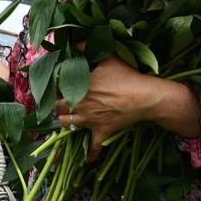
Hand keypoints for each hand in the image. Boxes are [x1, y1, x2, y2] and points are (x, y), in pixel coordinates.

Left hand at [56, 56, 174, 162]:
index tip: (56, 86)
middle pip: (57, 108)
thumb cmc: (126, 75)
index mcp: (79, 85)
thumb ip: (87, 47)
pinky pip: (93, 148)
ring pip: (66, 125)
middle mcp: (80, 104)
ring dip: (66, 122)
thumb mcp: (108, 57)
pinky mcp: (101, 132)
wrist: (145, 96)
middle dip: (57, 105)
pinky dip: (91, 154)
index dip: (55, 88)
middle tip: (62, 102)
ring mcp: (89, 120)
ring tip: (69, 118)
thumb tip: (75, 40)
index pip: (57, 88)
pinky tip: (88, 160)